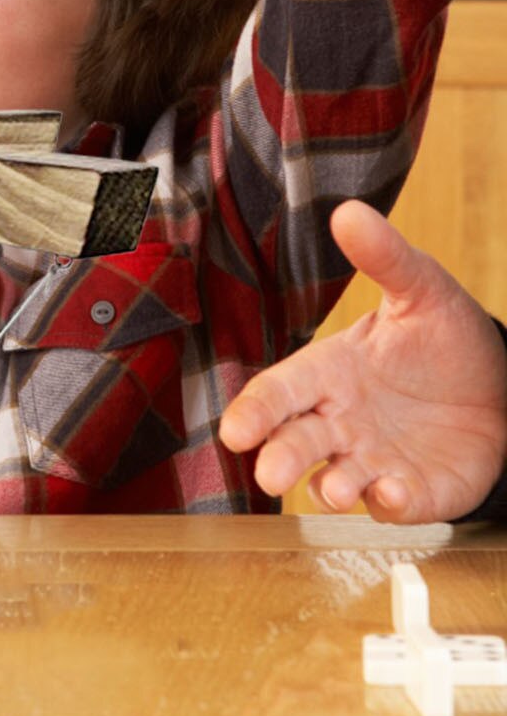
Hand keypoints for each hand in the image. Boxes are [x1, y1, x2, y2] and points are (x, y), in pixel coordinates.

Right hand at [219, 202, 506, 522]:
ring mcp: (373, 459)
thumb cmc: (443, 337)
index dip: (253, 413)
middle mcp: (340, 420)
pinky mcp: (414, 490)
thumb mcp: (420, 289)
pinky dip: (388, 504)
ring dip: (330, 488)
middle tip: (270, 474)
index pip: (277, 393)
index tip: (234, 433)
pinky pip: (394, 505)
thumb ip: (384, 257)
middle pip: (296, 443)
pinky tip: (392, 493)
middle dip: (280, 459)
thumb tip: (348, 211)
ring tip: (334, 489)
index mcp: (329, 372)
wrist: (503, 385)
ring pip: (336, 480)